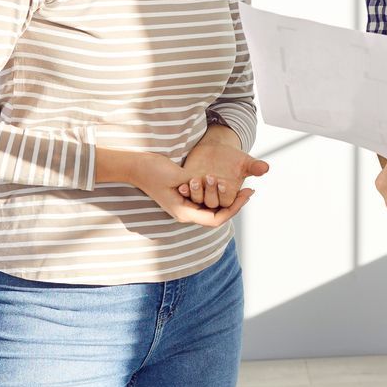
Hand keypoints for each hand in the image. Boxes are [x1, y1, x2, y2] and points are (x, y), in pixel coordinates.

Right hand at [122, 151, 252, 227]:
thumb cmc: (153, 171)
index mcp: (184, 212)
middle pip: (217, 216)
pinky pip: (205, 202)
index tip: (246, 194)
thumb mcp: (176, 176)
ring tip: (242, 188)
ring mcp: (185, 207)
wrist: (136, 166)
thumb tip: (212, 184)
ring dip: (227, 201)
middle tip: (249, 191)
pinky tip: (225, 185)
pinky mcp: (184, 199)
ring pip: (212, 210)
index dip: (234, 209)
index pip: (216, 219)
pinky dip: (216, 195)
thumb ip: (194, 183)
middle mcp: (185, 213)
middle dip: (234, 205)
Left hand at [175, 136, 270, 209]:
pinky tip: (184, 184)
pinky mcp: (189, 188)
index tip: (225, 183)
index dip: (225, 195)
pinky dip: (185, 189)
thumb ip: (254, 167)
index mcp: (230, 196)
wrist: (215, 150)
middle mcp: (215, 198)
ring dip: (196, 191)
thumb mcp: (244, 161)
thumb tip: (266, 168)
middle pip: (212, 203)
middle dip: (212, 192)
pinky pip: (186, 193)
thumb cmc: (232, 157)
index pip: (228, 204)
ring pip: (198, 199)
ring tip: (197, 179)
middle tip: (212, 177)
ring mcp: (202, 193)